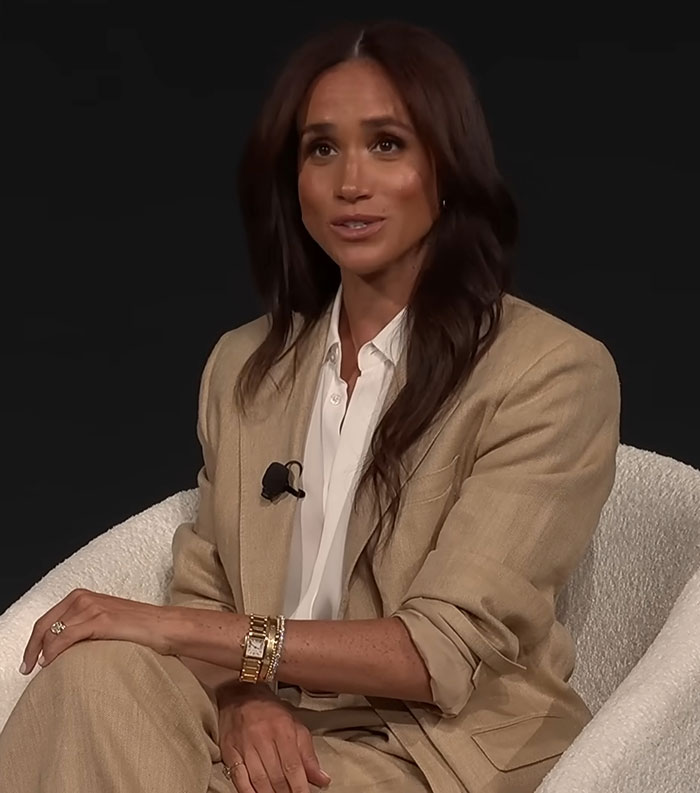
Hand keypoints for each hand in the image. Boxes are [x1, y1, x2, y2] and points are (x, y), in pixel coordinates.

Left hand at [20, 588, 183, 673]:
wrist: (163, 627)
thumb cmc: (138, 628)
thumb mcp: (106, 622)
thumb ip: (84, 627)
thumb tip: (62, 647)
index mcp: (84, 596)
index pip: (48, 618)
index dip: (33, 640)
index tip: (29, 659)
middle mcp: (84, 598)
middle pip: (45, 624)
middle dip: (31, 648)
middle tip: (26, 668)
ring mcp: (92, 607)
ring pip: (53, 632)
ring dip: (42, 652)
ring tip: (40, 669)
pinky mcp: (100, 620)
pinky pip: (65, 637)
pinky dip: (53, 651)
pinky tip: (50, 662)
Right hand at [218, 683, 331, 791]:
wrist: (241, 694)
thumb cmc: (271, 712)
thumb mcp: (295, 726)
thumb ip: (308, 754)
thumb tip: (323, 780)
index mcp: (283, 729)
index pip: (293, 766)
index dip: (300, 788)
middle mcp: (263, 737)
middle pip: (276, 776)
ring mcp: (245, 745)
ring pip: (259, 780)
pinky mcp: (230, 751)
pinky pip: (239, 778)